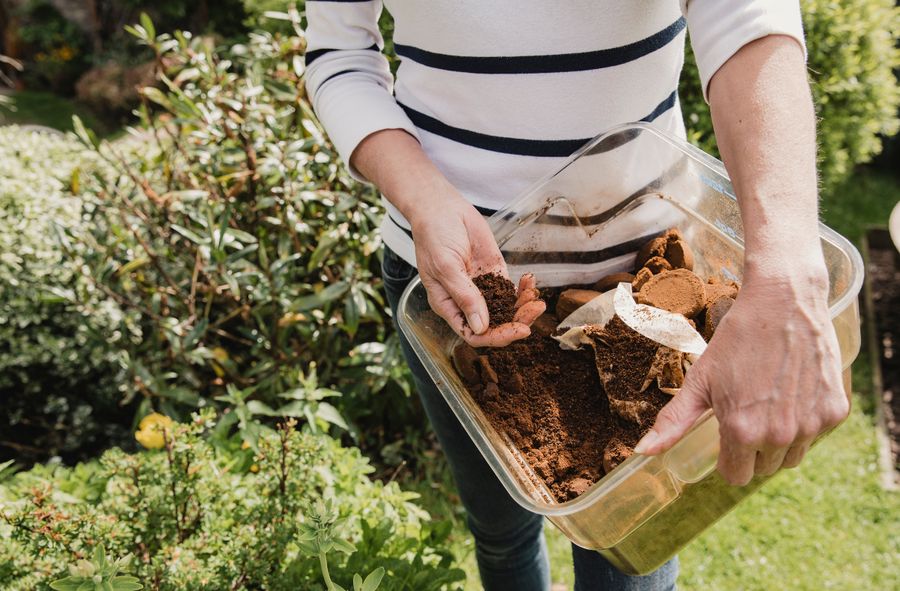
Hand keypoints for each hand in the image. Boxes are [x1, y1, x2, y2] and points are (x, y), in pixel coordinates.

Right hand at [409, 191, 544, 346]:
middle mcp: (466, 301)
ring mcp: (481, 287)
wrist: (441, 207)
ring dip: (523, 306)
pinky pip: (511, 289)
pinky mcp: (494, 272)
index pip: (473, 333)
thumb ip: (464, 296)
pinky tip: (530, 281)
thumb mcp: (446, 267)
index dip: (496, 337)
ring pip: (506, 309)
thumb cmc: (434, 236)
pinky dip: (523, 289)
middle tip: (535, 310)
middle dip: (517, 321)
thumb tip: (480, 327)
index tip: (518, 330)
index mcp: (448, 305)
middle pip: (494, 324)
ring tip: (536, 297)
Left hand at [633, 273, 848, 484]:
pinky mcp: (835, 411)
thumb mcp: (699, 380)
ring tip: (769, 403)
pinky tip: (792, 392)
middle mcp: (779, 435)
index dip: (727, 458)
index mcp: (742, 431)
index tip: (726, 434)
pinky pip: (816, 435)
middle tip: (747, 410)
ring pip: (792, 457)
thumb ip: (673, 422)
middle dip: (752, 449)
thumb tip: (643, 452)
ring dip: (780, 441)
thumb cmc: (736, 340)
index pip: (735, 475)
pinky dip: (805, 422)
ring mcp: (811, 425)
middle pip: (763, 468)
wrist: (783, 303)